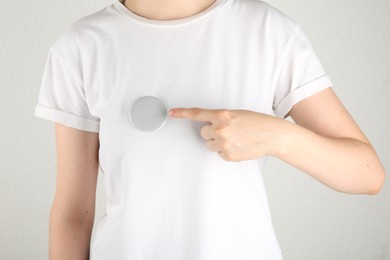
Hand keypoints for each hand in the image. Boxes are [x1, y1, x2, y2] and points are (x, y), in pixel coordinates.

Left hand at [168, 107, 289, 161]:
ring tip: (234, 139)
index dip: (181, 113)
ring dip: (217, 142)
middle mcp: (220, 129)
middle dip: (212, 132)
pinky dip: (225, 151)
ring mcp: (223, 143)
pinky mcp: (228, 155)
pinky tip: (238, 146)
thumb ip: (221, 118)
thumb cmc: (257, 122)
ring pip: (209, 144)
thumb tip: (209, 126)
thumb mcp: (237, 114)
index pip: (196, 113)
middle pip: (203, 132)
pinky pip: (218, 153)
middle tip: (227, 131)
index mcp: (222, 115)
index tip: (171, 112)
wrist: (272, 135)